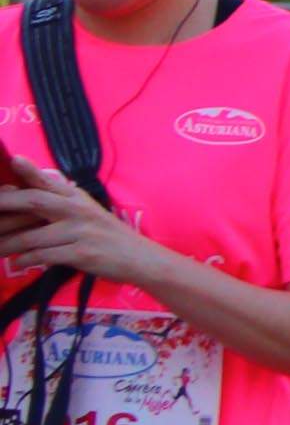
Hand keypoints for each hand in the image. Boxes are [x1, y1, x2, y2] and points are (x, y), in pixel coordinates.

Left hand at [0, 154, 156, 287]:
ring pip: (31, 237)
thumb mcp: (88, 213)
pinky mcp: (81, 254)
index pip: (49, 182)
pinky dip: (25, 261)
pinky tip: (16, 265)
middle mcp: (78, 210)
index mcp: (78, 198)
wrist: (141, 259)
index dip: (29, 171)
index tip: (13, 160)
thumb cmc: (109, 236)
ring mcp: (80, 232)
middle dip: (6, 205)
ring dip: (7, 245)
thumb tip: (20, 198)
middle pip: (35, 202)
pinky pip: (44, 256)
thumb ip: (59, 204)